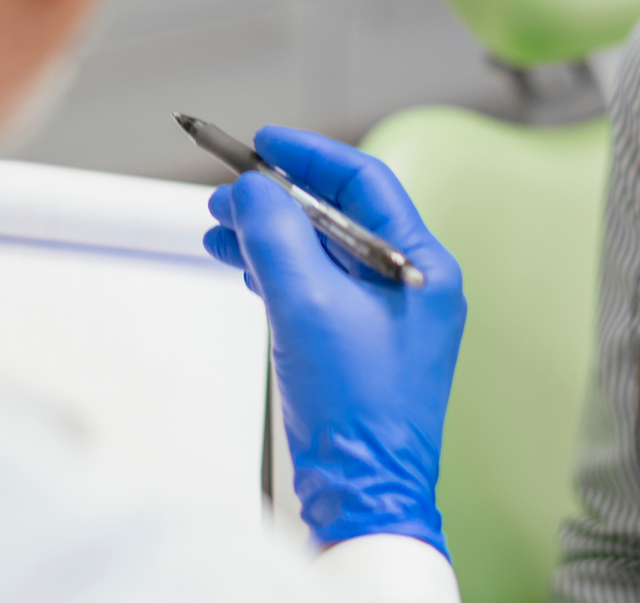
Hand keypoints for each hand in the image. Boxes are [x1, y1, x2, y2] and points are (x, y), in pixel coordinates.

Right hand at [204, 127, 464, 556]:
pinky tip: (242, 268)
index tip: (263, 143)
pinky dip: (276, 273)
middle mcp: (410, 285)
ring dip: (269, 237)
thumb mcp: (306, 304)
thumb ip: (276, 235)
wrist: (365, 495)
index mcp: (421, 265)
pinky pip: (315, 289)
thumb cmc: (357, 410)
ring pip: (320, 253)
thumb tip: (253, 190)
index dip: (310, 156)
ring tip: (218, 231)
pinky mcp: (358, 347)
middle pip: (337, 216)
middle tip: (226, 195)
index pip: (364, 183)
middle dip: (277, 201)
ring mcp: (385, 318)